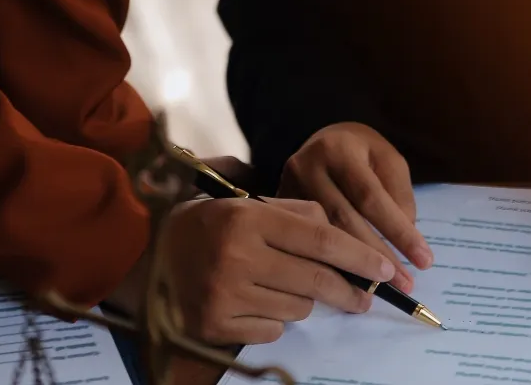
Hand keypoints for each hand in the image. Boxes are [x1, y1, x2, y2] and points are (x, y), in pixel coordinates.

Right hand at [160, 197, 395, 344]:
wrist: (145, 255)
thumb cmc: (204, 225)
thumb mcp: (243, 202)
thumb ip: (291, 210)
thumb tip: (336, 231)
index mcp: (247, 218)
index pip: (320, 238)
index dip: (359, 255)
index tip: (385, 268)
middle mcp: (237, 255)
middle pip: (316, 280)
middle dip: (350, 291)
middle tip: (365, 297)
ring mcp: (225, 294)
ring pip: (298, 307)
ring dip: (302, 299)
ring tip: (279, 284)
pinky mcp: (216, 324)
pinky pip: (272, 328)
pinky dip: (273, 317)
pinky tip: (253, 301)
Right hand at [278, 122, 432, 292]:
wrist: (321, 142)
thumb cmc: (361, 153)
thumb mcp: (388, 161)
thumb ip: (399, 196)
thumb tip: (402, 240)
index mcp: (337, 150)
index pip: (370, 196)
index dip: (397, 231)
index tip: (424, 260)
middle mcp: (306, 167)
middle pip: (343, 220)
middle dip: (376, 257)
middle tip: (404, 285)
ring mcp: (285, 188)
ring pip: (319, 237)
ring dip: (352, 268)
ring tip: (379, 291)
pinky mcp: (273, 208)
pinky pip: (302, 242)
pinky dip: (327, 265)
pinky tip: (346, 285)